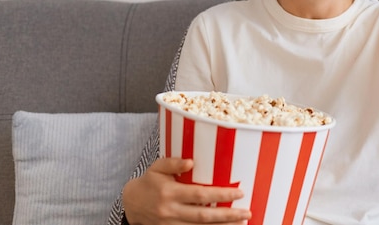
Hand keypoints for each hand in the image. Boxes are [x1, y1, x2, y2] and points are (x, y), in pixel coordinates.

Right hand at [123, 158, 250, 224]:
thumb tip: (191, 161)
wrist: (132, 204)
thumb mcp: (157, 167)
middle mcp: (171, 211)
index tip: (239, 192)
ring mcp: (171, 224)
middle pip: (203, 215)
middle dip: (227, 215)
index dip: (220, 194)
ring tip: (241, 223)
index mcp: (170, 192)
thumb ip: (173, 162)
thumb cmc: (149, 182)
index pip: (199, 194)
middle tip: (246, 213)